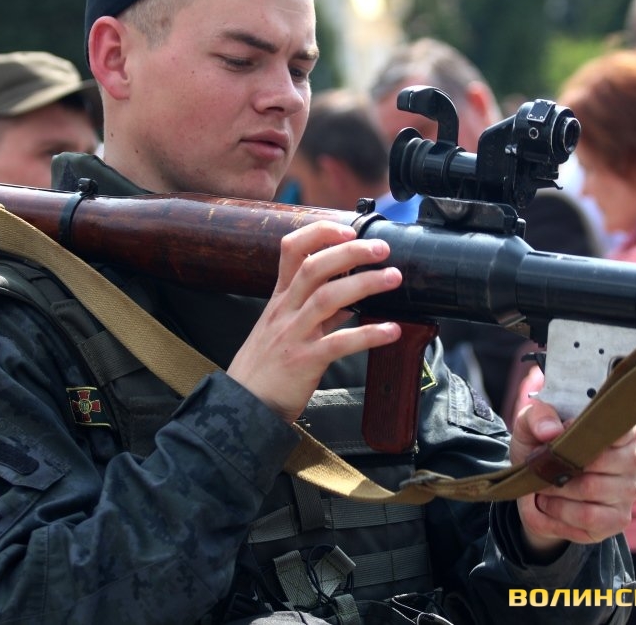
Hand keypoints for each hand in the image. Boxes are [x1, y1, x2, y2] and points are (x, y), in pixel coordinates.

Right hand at [228, 221, 401, 422]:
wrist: (241, 406)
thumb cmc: (266, 366)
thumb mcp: (285, 329)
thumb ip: (318, 312)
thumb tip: (353, 299)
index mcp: (280, 298)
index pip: (292, 250)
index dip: (320, 234)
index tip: (348, 229)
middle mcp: (285, 311)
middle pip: (315, 268)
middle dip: (351, 252)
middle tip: (382, 249)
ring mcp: (294, 335)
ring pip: (328, 299)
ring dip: (365, 284)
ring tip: (394, 278)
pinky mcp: (305, 361)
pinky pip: (339, 343)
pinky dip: (369, 335)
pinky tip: (392, 331)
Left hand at [509, 400, 635, 559]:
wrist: (533, 490)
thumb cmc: (540, 449)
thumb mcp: (530, 426)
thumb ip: (538, 417)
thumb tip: (552, 431)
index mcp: (619, 429)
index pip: (614, 426)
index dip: (578, 432)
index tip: (556, 436)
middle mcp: (633, 458)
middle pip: (597, 460)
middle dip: (559, 467)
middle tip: (540, 469)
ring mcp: (629, 490)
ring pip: (590, 489)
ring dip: (557, 490)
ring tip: (543, 487)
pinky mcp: (619, 519)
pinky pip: (589, 517)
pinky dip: (561, 512)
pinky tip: (551, 505)